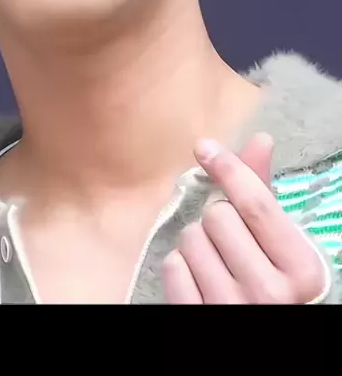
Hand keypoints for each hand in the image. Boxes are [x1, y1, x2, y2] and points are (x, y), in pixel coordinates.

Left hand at [162, 133, 326, 303]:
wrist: (259, 334)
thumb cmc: (273, 284)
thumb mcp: (283, 247)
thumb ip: (265, 195)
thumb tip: (259, 140)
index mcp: (301, 270)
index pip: (256, 204)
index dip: (228, 169)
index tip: (205, 147)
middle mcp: (269, 292)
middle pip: (217, 216)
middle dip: (217, 220)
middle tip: (230, 241)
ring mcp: (231, 308)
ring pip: (190, 237)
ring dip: (197, 243)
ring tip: (216, 262)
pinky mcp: (196, 318)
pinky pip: (172, 266)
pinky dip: (180, 267)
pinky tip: (199, 280)